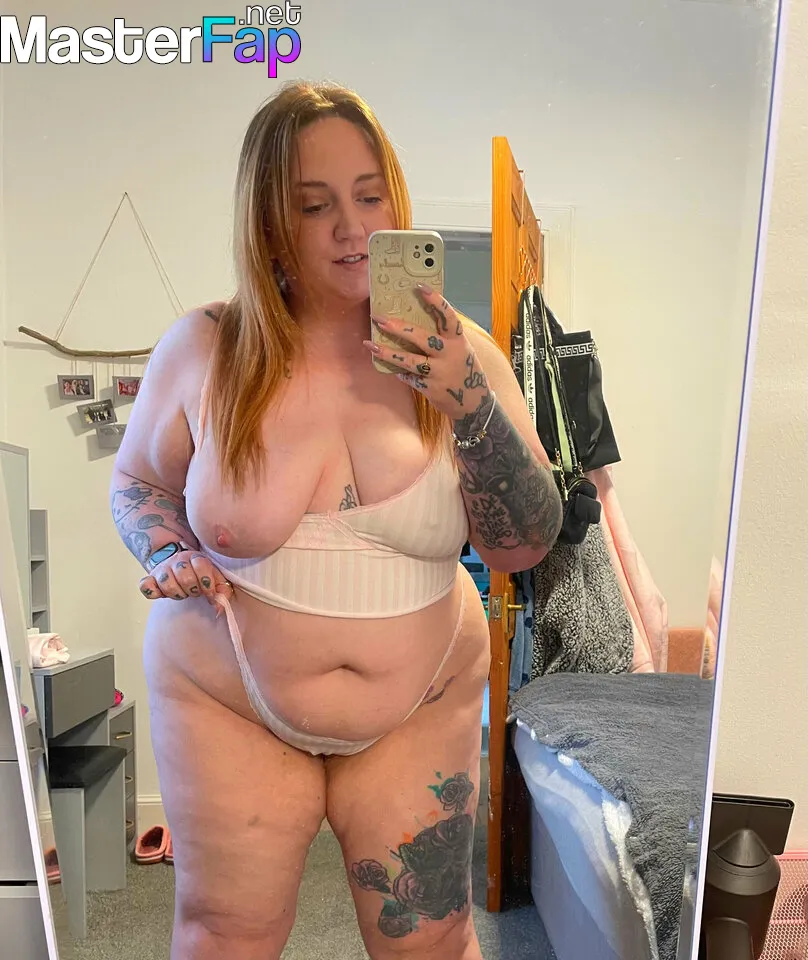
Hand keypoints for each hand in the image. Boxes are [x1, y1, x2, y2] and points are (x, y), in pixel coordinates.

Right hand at [138, 550, 233, 606]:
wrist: (180, 565)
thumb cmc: (200, 575)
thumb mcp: (216, 579)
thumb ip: (222, 592)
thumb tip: (218, 609)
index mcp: (196, 558)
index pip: (201, 566)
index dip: (207, 584)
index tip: (209, 593)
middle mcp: (178, 560)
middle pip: (185, 577)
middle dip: (193, 589)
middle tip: (195, 592)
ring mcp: (163, 569)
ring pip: (167, 582)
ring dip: (177, 593)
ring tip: (182, 593)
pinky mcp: (150, 578)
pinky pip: (145, 585)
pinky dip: (151, 591)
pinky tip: (160, 594)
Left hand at [363, 285, 488, 419]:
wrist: (473, 403)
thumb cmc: (463, 370)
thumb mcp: (460, 349)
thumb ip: (444, 337)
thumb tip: (416, 318)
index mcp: (458, 340)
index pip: (448, 316)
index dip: (435, 300)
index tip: (419, 287)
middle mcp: (450, 354)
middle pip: (422, 338)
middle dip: (399, 328)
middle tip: (379, 319)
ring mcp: (440, 372)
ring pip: (410, 360)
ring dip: (388, 352)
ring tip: (370, 344)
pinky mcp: (431, 388)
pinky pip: (409, 377)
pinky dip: (399, 371)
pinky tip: (390, 367)